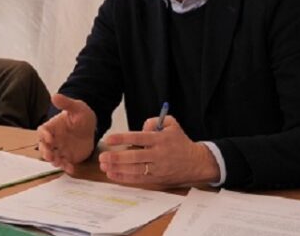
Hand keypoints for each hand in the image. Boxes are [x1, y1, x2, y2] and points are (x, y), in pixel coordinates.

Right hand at [37, 93, 96, 172]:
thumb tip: (54, 96)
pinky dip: (66, 167)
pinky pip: (65, 164)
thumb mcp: (76, 107)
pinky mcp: (68, 157)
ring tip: (60, 163)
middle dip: (45, 152)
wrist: (92, 126)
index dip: (43, 136)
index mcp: (52, 127)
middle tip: (50, 156)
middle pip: (44, 147)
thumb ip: (66, 103)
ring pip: (53, 157)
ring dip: (54, 161)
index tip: (50, 139)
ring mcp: (60, 149)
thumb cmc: (82, 114)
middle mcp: (53, 139)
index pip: (42, 131)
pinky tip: (71, 169)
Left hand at [98, 115, 219, 185]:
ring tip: (104, 165)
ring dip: (117, 168)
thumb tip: (141, 127)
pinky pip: (138, 179)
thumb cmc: (180, 142)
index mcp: (161, 139)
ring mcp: (157, 168)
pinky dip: (124, 178)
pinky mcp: (157, 178)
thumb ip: (155, 121)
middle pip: (134, 156)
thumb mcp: (172, 125)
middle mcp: (158, 154)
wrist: (197, 163)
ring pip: (135, 170)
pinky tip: (112, 174)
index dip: (122, 138)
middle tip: (102, 156)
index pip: (138, 138)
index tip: (109, 139)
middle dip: (116, 157)